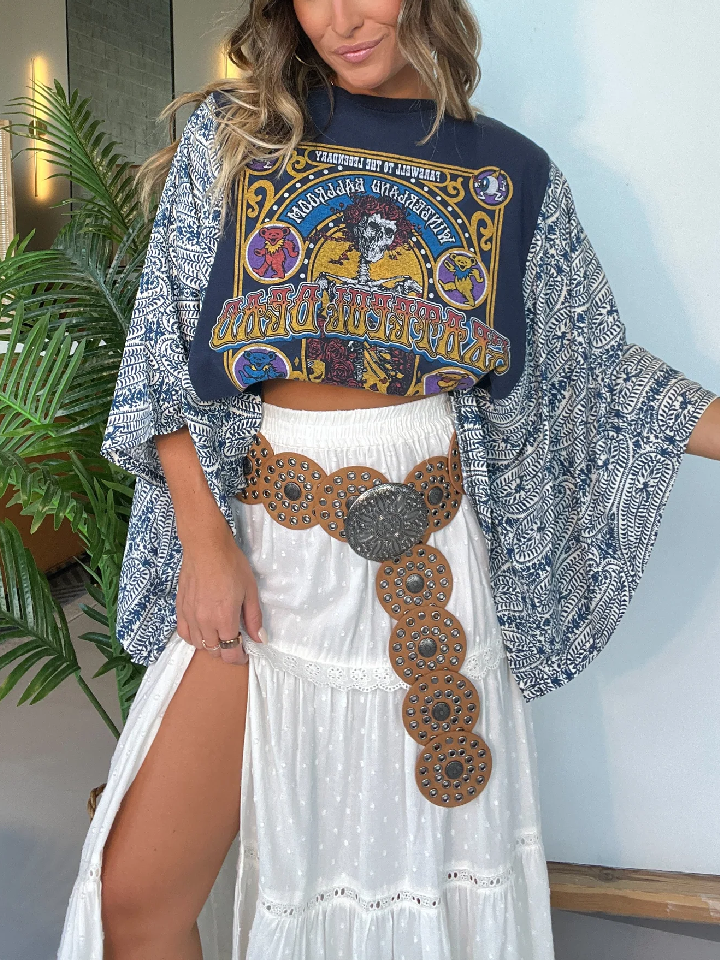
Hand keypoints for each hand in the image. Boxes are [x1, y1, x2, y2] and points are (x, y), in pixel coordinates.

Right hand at [176, 523, 264, 664]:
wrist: (206, 547)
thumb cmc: (231, 565)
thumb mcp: (250, 591)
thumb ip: (254, 618)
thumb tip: (260, 639)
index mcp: (225, 619)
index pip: (230, 652)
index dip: (238, 658)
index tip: (244, 655)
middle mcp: (205, 622)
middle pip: (214, 651)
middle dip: (226, 651)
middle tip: (234, 642)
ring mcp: (190, 616)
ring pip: (198, 645)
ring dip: (210, 645)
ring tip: (219, 635)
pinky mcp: (180, 608)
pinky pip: (183, 633)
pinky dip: (193, 637)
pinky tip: (201, 630)